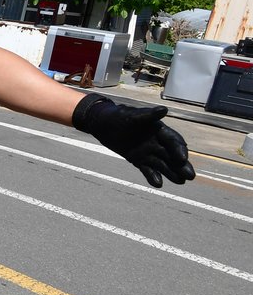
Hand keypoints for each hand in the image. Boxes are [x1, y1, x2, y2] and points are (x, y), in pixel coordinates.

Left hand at [72, 93, 195, 187]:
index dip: (178, 149)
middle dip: (181, 165)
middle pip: (171, 155)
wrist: (103, 125)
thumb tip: (164, 110)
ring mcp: (148, 152)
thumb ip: (148, 115)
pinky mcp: (138, 160)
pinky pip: (147, 169)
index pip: (172, 141)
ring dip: (171, 173)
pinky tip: (158, 184)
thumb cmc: (119, 117)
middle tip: (190, 176)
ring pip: (162, 164)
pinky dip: (152, 176)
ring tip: (181, 181)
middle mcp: (157, 142)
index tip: (183, 158)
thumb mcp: (133, 116)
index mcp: (159, 130)